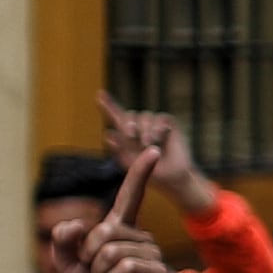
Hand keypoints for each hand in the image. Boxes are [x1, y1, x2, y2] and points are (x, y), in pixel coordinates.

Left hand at [42, 157, 170, 272]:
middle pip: (103, 232)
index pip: (130, 196)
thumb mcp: (67, 266)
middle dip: (89, 257)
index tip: (153, 151)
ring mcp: (151, 253)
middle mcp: (139, 236)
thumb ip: (63, 242)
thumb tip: (74, 224)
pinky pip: (126, 267)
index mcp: (120, 229)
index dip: (140, 173)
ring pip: (112, 252)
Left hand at [96, 92, 222, 219]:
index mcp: (128, 135)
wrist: (172, 178)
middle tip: (130, 134)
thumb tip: (108, 134)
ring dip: (144, 129)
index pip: (116, 117)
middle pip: (130, 115)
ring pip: (145, 116)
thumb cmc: (150, 173)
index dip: (108, 105)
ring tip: (148, 144)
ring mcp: (155, 124)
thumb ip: (119, 149)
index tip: (99, 94)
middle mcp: (140, 126)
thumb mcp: (130, 163)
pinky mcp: (169, 125)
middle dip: (128, 123)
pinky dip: (158, 127)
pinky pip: (161, 118)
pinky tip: (158, 138)